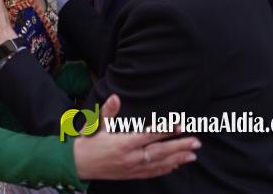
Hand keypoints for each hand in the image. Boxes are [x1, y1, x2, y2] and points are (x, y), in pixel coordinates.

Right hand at [72, 95, 200, 180]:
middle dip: (179, 147)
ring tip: (192, 155)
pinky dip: (165, 169)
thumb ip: (108, 111)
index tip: (179, 125)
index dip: (166, 130)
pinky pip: (152, 173)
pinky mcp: (131, 175)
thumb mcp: (96, 124)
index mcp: (123, 143)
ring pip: (159, 164)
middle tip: (196, 142)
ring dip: (177, 159)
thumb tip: (116, 97)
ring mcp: (132, 168)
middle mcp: (130, 157)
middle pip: (160, 152)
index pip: (149, 135)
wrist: (77, 164)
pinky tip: (176, 165)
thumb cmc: (88, 142)